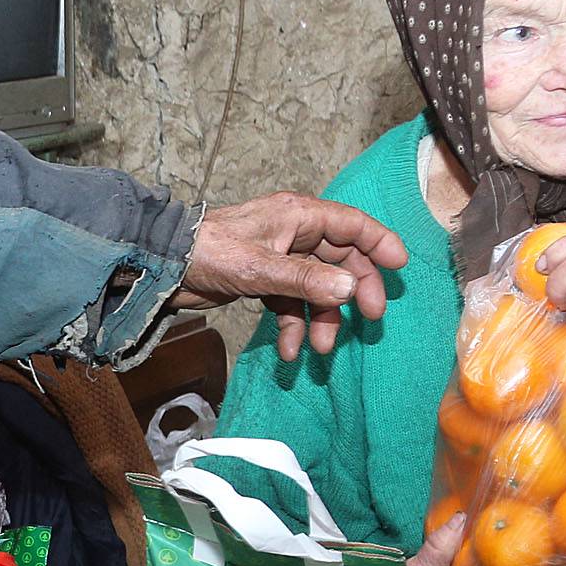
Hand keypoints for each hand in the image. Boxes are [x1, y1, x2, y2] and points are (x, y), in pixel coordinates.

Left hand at [175, 193, 407, 361]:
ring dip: (323, 319)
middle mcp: (295, 232)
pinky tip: (290, 351)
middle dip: (355, 292)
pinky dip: (295, 326)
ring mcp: (281, 257)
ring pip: (319, 287)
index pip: (352, 224)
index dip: (380, 242)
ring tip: (320, 348)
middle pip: (342, 260)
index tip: (400, 266)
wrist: (165, 267)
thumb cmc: (209, 253)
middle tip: (369, 320)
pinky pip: (292, 303)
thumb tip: (349, 290)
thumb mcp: (260, 268)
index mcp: (298, 215)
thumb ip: (306, 280)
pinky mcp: (266, 280)